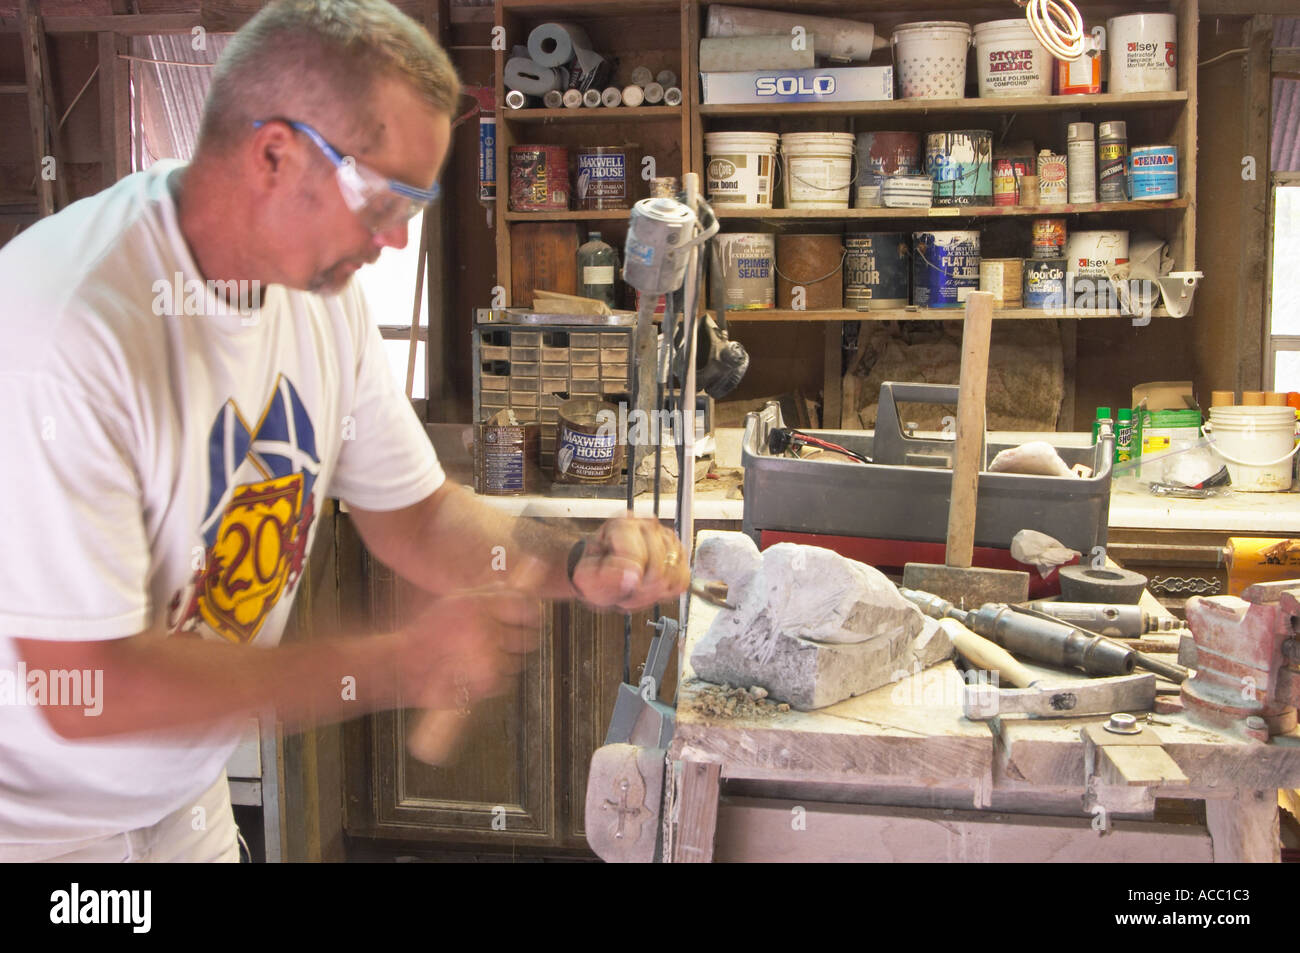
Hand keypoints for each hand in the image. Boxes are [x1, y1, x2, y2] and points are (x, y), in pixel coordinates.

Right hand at [396, 583, 542, 710]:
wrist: (405, 667)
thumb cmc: (430, 633)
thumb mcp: (454, 602)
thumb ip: (489, 593)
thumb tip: (521, 589)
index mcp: (480, 606)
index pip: (527, 608)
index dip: (532, 615)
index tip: (530, 620)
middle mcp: (488, 631)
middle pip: (529, 637)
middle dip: (522, 640)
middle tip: (505, 642)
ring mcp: (490, 659)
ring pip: (520, 661)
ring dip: (507, 661)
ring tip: (481, 659)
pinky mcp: (488, 683)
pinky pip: (508, 681)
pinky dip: (497, 679)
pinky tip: (476, 673)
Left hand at [570, 515, 689, 611]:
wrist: (602, 572)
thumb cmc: (595, 571)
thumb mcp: (587, 577)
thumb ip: (606, 576)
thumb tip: (633, 576)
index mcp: (621, 525)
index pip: (637, 558)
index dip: (628, 579)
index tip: (617, 584)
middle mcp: (647, 526)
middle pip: (658, 570)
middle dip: (640, 590)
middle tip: (624, 591)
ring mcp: (666, 538)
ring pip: (671, 577)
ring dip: (651, 593)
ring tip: (634, 589)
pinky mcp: (679, 554)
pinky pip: (681, 581)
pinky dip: (665, 592)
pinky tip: (648, 588)